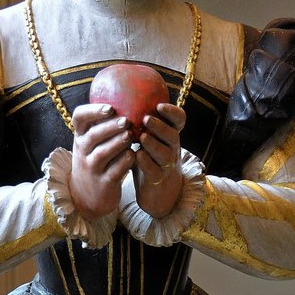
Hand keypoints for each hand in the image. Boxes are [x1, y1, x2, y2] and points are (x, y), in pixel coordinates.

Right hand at [69, 103, 134, 218]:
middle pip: (93, 136)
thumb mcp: (92, 144)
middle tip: (126, 120)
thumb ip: (103, 125)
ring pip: (102, 153)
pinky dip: (124, 162)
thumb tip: (126, 98)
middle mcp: (83, 151)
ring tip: (131, 136)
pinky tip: (133, 155)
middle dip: (110, 127)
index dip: (93, 111)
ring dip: (117, 143)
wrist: (87, 197)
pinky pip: (114, 171)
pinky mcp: (103, 183)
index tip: (110, 108)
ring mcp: (91, 168)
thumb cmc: (95, 162)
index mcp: (81, 137)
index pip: (79, 118)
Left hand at [133, 102, 185, 217]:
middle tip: (146, 119)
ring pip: (165, 153)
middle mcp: (171, 149)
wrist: (157, 193)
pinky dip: (146, 162)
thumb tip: (115, 102)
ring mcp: (166, 166)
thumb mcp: (149, 141)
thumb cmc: (149, 161)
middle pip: (172, 136)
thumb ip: (140, 125)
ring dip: (153, 144)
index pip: (179, 120)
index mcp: (169, 136)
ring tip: (141, 136)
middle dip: (160, 126)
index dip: (172, 112)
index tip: (159, 105)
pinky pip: (154, 170)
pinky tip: (136, 155)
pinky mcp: (157, 180)